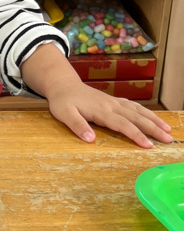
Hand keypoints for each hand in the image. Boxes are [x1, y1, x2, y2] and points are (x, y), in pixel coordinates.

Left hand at [21, 42, 171, 148]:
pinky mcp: (113, 101)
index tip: (148, 145)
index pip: (122, 124)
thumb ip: (77, 125)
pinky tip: (153, 118)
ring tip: (167, 129)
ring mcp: (114, 102)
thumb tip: (91, 139)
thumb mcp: (64, 114)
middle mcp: (111, 105)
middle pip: (136, 117)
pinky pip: (133, 106)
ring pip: (138, 110)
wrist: (63, 84)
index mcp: (101, 110)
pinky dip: (145, 112)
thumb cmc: (63, 101)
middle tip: (167, 139)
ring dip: (153, 119)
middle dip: (153, 128)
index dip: (136, 135)